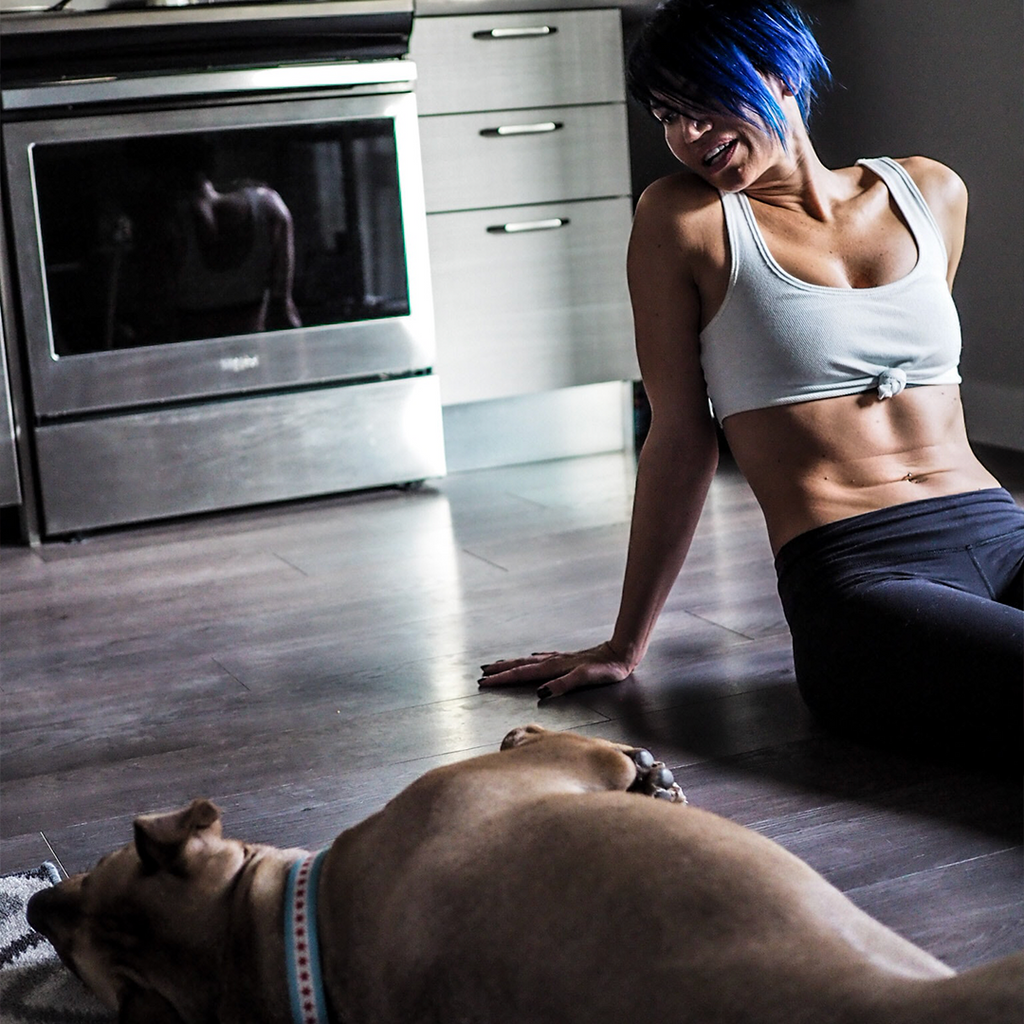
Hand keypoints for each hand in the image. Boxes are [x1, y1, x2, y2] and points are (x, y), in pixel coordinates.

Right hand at [478, 641, 633, 698]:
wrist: (621, 653)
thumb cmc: (606, 669)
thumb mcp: (587, 678)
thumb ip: (564, 684)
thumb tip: (540, 692)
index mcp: (554, 668)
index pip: (522, 674)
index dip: (503, 678)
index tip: (485, 681)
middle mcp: (553, 662)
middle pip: (520, 666)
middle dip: (500, 671)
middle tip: (482, 674)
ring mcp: (559, 659)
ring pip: (528, 662)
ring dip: (511, 664)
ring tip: (496, 665)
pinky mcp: (566, 659)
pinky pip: (541, 660)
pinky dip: (530, 660)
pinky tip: (530, 658)